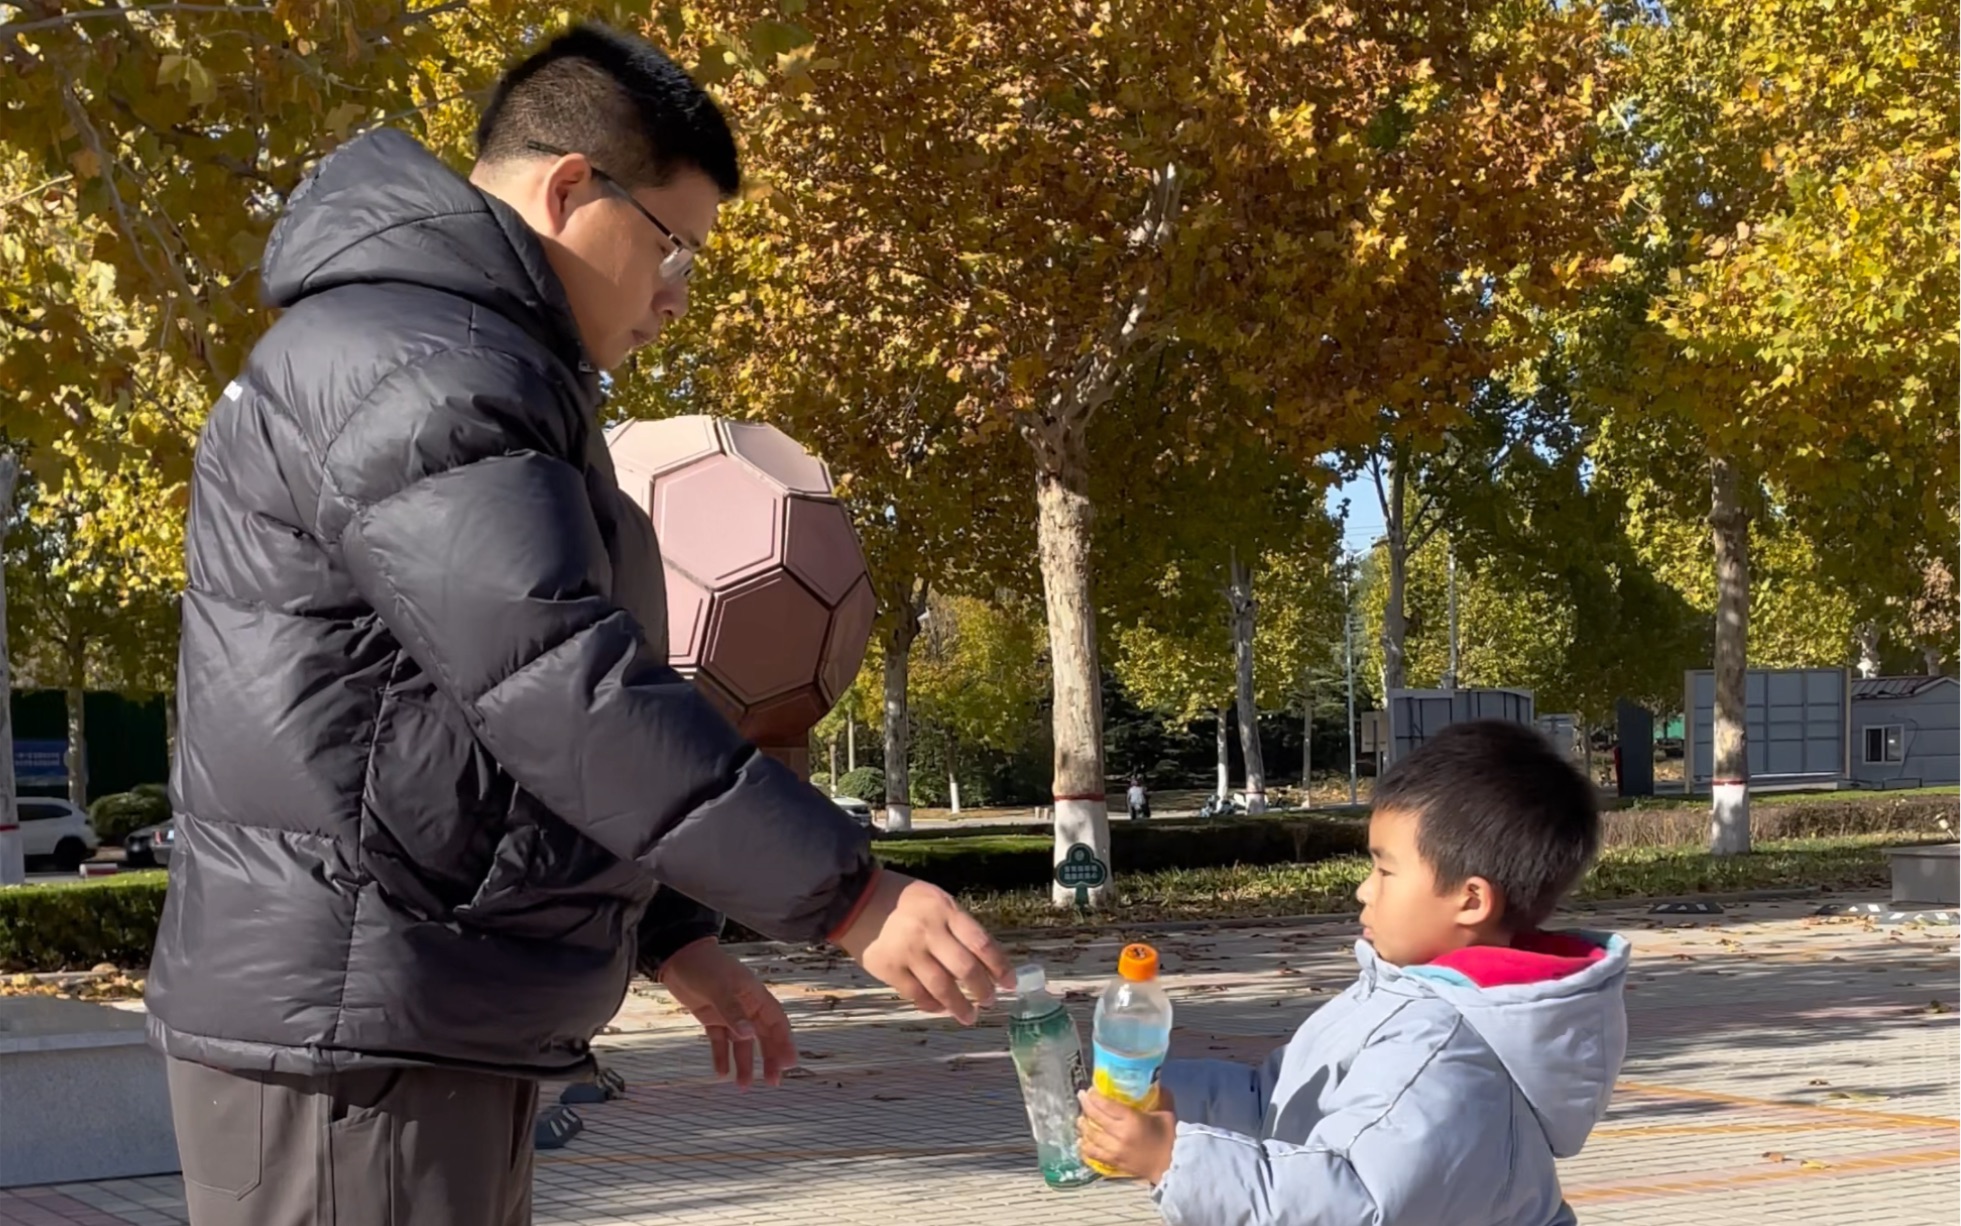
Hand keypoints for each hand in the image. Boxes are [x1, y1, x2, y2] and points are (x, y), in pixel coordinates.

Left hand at [656, 938, 795, 1089]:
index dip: (784, 1043)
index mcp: (755, 996)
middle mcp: (746, 1006)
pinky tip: (721, 1073)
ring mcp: (728, 1013)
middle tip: (772, 1083)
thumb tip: (748, 1036)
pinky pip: (720, 1041)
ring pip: (741, 1043)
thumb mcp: (720, 987)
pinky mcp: (711, 1017)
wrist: (677, 956)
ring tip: (742, 1086)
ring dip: (744, 1063)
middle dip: (768, 1059)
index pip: (776, 1022)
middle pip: (762, 1037)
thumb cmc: (705, 965)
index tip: (790, 1064)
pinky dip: (721, 1056)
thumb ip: (733, 1012)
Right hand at [831, 870, 1014, 1024]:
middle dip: (983, 990)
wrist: (856, 900)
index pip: (981, 943)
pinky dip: (932, 1005)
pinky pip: (917, 995)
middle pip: (965, 968)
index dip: (1000, 966)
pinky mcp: (889, 969)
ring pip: (942, 987)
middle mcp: (928, 932)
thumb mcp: (936, 900)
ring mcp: (908, 952)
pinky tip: (941, 1008)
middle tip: (990, 1001)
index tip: (1010, 983)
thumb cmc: (903, 901)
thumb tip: (983, 961)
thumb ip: (958, 926)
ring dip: (960, 1006)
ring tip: (969, 1016)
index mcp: (945, 910)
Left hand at [1077, 1087, 1177, 1184]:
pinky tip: (1082, 1142)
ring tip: (1080, 1119)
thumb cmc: (1170, 1138)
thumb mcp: (1166, 1113)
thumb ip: (1159, 1096)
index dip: (1094, 1097)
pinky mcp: (1114, 1162)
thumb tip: (1154, 1082)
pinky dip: (1085, 1147)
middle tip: (1081, 1098)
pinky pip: (1093, 1154)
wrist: (1173, 1166)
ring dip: (1083, 1126)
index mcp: (1132, 1120)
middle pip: (1095, 1118)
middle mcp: (1119, 1135)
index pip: (1106, 1105)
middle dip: (1086, 1106)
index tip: (1089, 1090)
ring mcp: (1114, 1150)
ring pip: (1091, 1136)